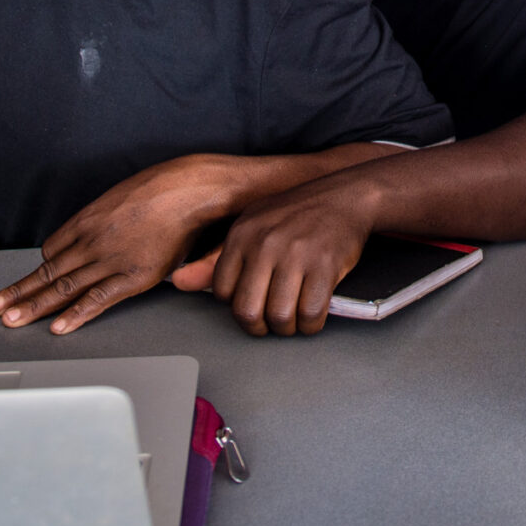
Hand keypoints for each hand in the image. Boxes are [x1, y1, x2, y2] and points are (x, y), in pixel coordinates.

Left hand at [0, 159, 237, 333]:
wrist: (189, 190)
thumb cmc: (161, 189)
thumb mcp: (121, 198)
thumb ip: (103, 219)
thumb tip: (100, 231)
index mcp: (87, 220)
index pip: (51, 250)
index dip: (41, 270)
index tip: (29, 283)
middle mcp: (91, 240)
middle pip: (47, 272)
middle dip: (18, 292)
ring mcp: (109, 260)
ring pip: (63, 288)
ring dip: (34, 307)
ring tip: (11, 322)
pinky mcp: (132, 276)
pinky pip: (97, 299)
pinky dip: (76, 315)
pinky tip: (59, 327)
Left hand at [199, 179, 376, 336]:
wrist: (345, 196)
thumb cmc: (296, 214)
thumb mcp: (252, 227)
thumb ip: (215, 259)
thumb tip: (180, 283)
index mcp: (242, 235)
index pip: (222, 293)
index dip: (238, 306)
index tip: (253, 303)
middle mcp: (265, 244)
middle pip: (248, 311)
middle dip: (259, 328)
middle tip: (270, 323)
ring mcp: (296, 255)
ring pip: (279, 317)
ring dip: (287, 328)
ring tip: (293, 319)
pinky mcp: (325, 265)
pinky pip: (311, 313)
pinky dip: (311, 325)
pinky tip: (312, 316)